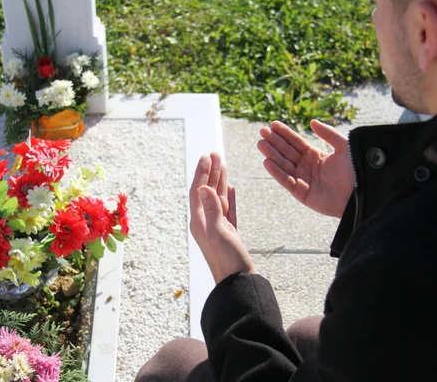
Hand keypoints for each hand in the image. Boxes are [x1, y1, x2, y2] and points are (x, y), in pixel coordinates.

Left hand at [189, 152, 255, 283]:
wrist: (238, 283)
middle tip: (215, 154)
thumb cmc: (228, 260)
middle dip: (211, 172)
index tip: (206, 156)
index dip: (202, 173)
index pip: (198, 191)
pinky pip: (228, 210)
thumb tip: (204, 188)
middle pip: (207, 191)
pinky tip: (230, 188)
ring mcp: (218, 228)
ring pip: (218, 198)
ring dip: (220, 181)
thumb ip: (212, 210)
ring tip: (223, 164)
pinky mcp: (229, 233)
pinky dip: (229, 197)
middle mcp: (206, 223)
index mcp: (200, 222)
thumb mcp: (219, 233)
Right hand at [257, 120, 353, 217]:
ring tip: (261, 143)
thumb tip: (312, 122)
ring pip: (283, 165)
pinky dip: (276, 172)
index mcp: (316, 156)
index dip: (285, 133)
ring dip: (271, 154)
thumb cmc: (357, 170)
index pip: (296, 143)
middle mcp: (307, 167)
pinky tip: (267, 162)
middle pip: (287, 152)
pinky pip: (286, 181)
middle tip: (262, 131)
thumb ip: (329, 134)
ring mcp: (304, 180)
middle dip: (274, 142)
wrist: (363, 192)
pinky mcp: (302, 194)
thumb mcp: (344, 146)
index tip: (273, 124)